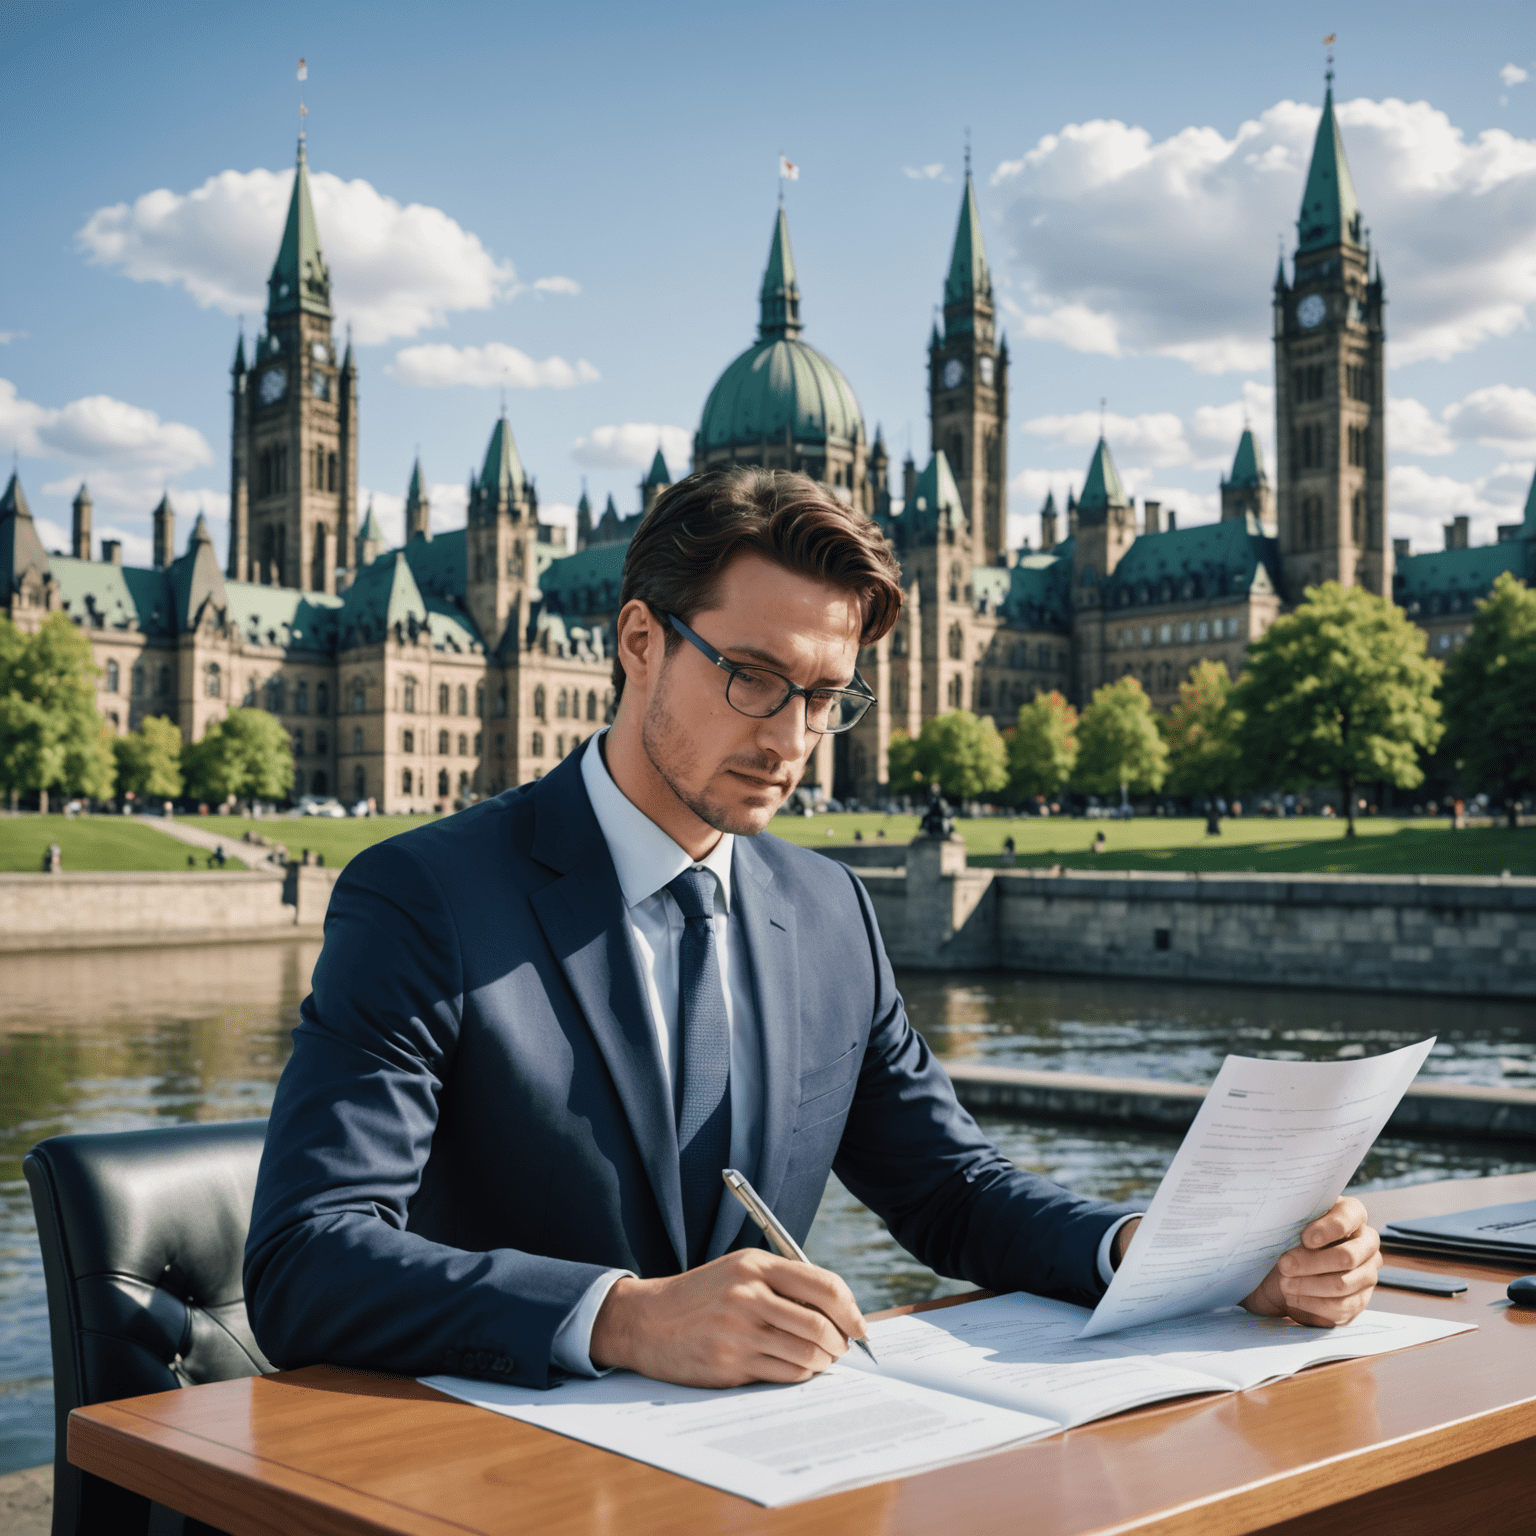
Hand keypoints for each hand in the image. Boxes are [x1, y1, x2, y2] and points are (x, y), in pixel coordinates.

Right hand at [589, 1249, 865, 1387]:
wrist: (646, 1320)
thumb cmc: (702, 1295)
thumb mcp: (740, 1270)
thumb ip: (784, 1283)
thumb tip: (838, 1310)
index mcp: (756, 1265)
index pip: (824, 1285)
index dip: (851, 1309)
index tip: (860, 1325)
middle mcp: (748, 1295)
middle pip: (821, 1324)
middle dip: (842, 1342)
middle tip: (844, 1347)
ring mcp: (739, 1331)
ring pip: (807, 1354)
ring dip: (824, 1362)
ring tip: (822, 1359)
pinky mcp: (730, 1364)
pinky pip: (784, 1374)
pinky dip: (801, 1374)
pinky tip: (797, 1368)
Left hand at [1242, 1196, 1381, 1327]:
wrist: (1286, 1269)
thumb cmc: (1290, 1236)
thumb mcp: (1291, 1223)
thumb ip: (1296, 1220)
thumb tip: (1297, 1237)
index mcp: (1352, 1215)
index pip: (1351, 1215)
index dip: (1329, 1228)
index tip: (1305, 1238)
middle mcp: (1367, 1244)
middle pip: (1347, 1257)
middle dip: (1311, 1262)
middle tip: (1284, 1264)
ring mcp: (1367, 1274)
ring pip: (1342, 1284)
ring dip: (1308, 1285)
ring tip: (1284, 1283)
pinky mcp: (1359, 1300)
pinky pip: (1340, 1307)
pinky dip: (1312, 1303)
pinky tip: (1293, 1297)